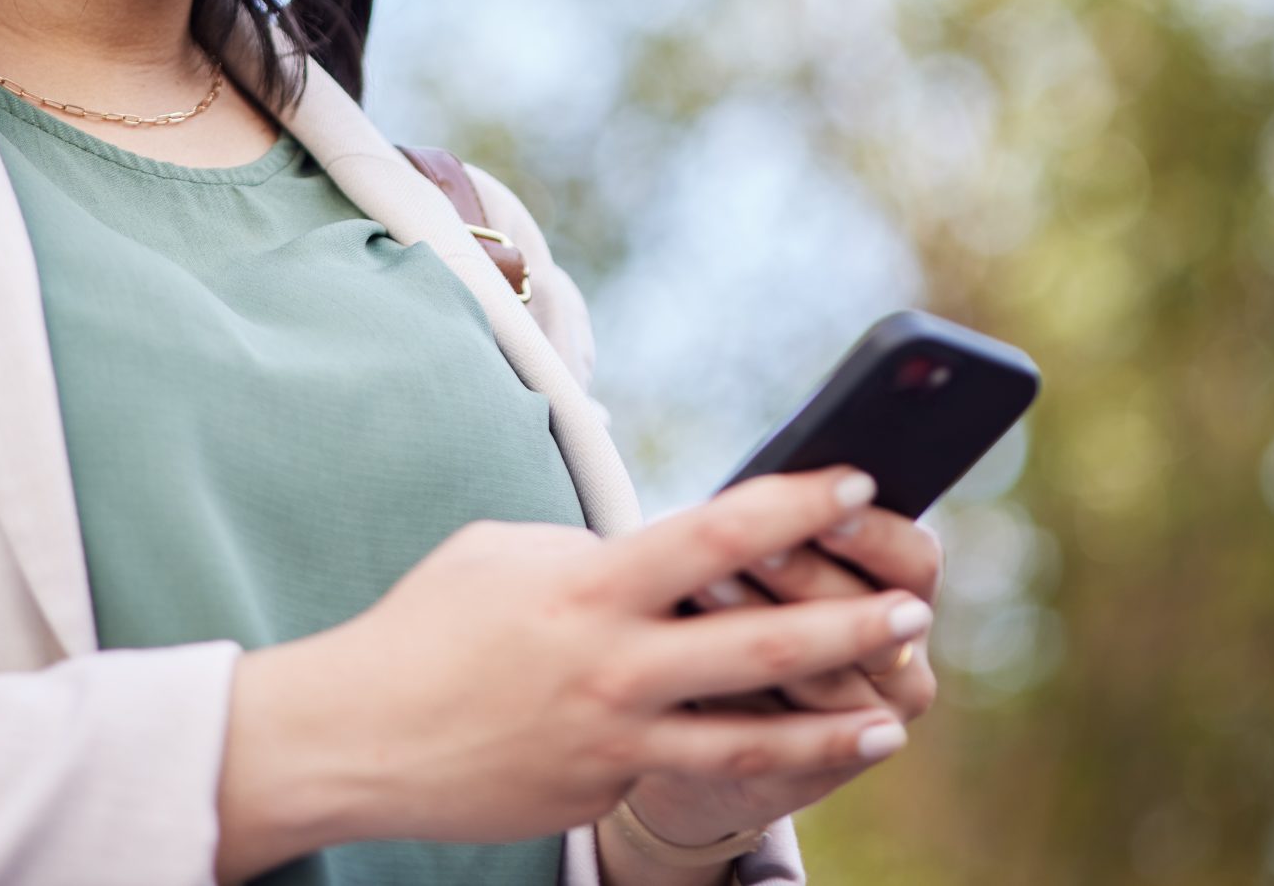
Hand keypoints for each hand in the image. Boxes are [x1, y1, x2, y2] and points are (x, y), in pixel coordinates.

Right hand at [219, 465, 919, 869]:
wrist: (358, 737)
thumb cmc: (429, 625)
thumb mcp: (507, 553)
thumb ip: (596, 553)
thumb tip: (662, 553)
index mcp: (592, 585)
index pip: (718, 533)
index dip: (798, 505)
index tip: (859, 484)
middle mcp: (613, 664)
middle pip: (762, 644)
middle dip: (850, 625)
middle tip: (915, 608)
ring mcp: (612, 738)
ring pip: (750, 737)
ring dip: (833, 725)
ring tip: (894, 717)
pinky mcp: (599, 790)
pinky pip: (686, 771)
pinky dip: (749, 763)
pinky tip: (799, 757)